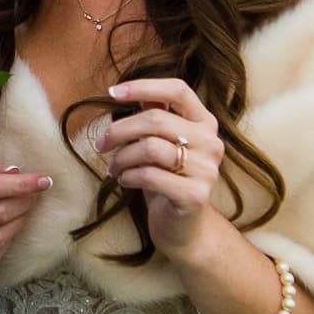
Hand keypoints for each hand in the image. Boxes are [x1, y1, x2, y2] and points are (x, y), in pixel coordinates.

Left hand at [96, 79, 223, 255]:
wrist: (184, 227)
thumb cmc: (167, 178)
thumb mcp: (161, 142)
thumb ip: (154, 114)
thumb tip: (129, 89)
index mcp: (205, 122)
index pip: (178, 90)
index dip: (143, 86)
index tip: (111, 92)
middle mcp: (212, 142)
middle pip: (155, 120)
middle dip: (120, 130)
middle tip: (101, 144)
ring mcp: (207, 169)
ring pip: (149, 148)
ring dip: (121, 157)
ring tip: (113, 167)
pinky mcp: (195, 195)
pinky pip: (149, 176)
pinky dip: (128, 176)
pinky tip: (124, 180)